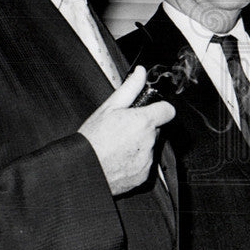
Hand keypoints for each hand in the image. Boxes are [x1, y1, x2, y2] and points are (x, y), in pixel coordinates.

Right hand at [78, 66, 175, 195]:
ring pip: (150, 147)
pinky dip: (135, 161)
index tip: (149, 111)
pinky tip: (119, 158)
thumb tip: (140, 73)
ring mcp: (147, 160)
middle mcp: (149, 141)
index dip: (159, 109)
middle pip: (156, 129)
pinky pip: (145, 164)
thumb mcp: (108, 108)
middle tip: (123, 129)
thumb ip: (130, 88)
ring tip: (117, 145)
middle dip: (144, 127)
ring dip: (139, 145)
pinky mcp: (144, 175)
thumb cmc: (92, 140)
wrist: (82, 170)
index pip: (168, 110)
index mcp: (143, 122)